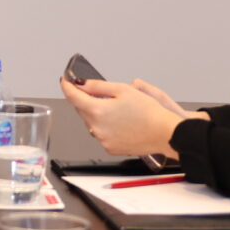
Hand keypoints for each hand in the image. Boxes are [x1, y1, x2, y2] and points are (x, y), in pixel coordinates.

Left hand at [58, 78, 187, 159]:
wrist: (164, 133)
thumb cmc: (149, 112)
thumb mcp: (123, 90)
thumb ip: (97, 86)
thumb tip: (81, 84)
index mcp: (97, 111)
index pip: (73, 96)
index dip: (67, 86)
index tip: (65, 81)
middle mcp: (96, 128)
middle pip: (81, 110)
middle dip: (85, 100)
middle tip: (98, 92)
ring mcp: (102, 140)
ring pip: (91, 122)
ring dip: (96, 114)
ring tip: (116, 109)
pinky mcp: (109, 148)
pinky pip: (101, 134)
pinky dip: (104, 126)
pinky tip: (119, 122)